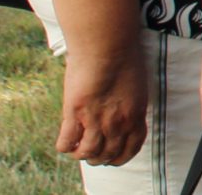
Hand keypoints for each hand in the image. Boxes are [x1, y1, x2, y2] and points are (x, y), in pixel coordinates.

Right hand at [55, 46, 150, 165]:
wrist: (107, 43)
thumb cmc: (124, 56)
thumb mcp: (136, 85)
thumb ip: (129, 104)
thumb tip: (120, 113)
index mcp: (136, 114)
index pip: (131, 149)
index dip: (120, 156)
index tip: (112, 155)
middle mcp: (118, 122)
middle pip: (108, 155)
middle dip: (99, 157)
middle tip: (92, 151)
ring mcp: (96, 120)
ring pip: (87, 153)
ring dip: (81, 153)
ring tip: (77, 147)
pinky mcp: (75, 113)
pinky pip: (66, 143)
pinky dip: (65, 145)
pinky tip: (66, 138)